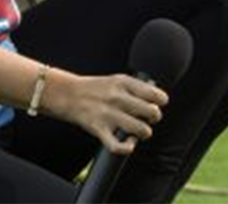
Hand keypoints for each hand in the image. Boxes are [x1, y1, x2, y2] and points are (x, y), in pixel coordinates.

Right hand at [43, 71, 168, 154]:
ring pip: (142, 130)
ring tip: (137, 131)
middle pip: (153, 112)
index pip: (156, 94)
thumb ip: (136, 88)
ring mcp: (109, 114)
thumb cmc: (95, 88)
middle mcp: (118, 98)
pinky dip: (127, 148)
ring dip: (144, 133)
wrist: (67, 94)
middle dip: (154, 118)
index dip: (160, 101)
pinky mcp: (99, 130)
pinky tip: (128, 143)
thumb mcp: (116, 79)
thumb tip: (157, 99)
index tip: (155, 103)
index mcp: (124, 83)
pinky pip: (119, 146)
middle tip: (147, 118)